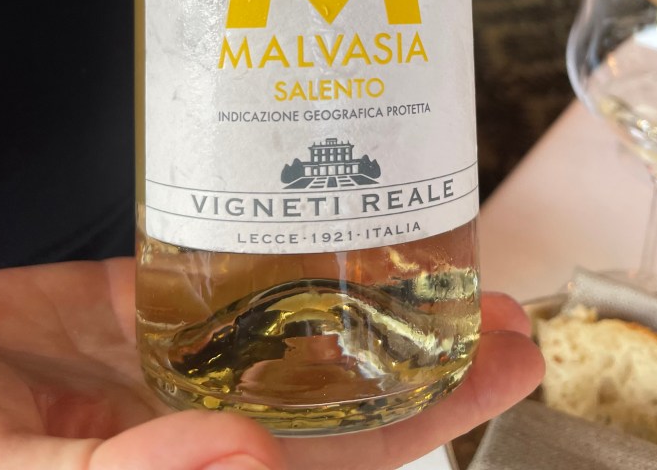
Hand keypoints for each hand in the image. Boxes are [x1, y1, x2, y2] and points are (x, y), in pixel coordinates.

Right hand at [0, 258, 541, 468]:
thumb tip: (248, 461)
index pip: (340, 463)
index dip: (430, 420)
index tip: (506, 364)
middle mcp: (208, 425)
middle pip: (340, 394)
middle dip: (431, 353)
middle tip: (509, 301)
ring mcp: (181, 358)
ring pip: (295, 325)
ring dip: (371, 291)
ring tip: (435, 243)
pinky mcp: (147, 296)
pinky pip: (230, 267)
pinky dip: (282, 241)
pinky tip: (326, 212)